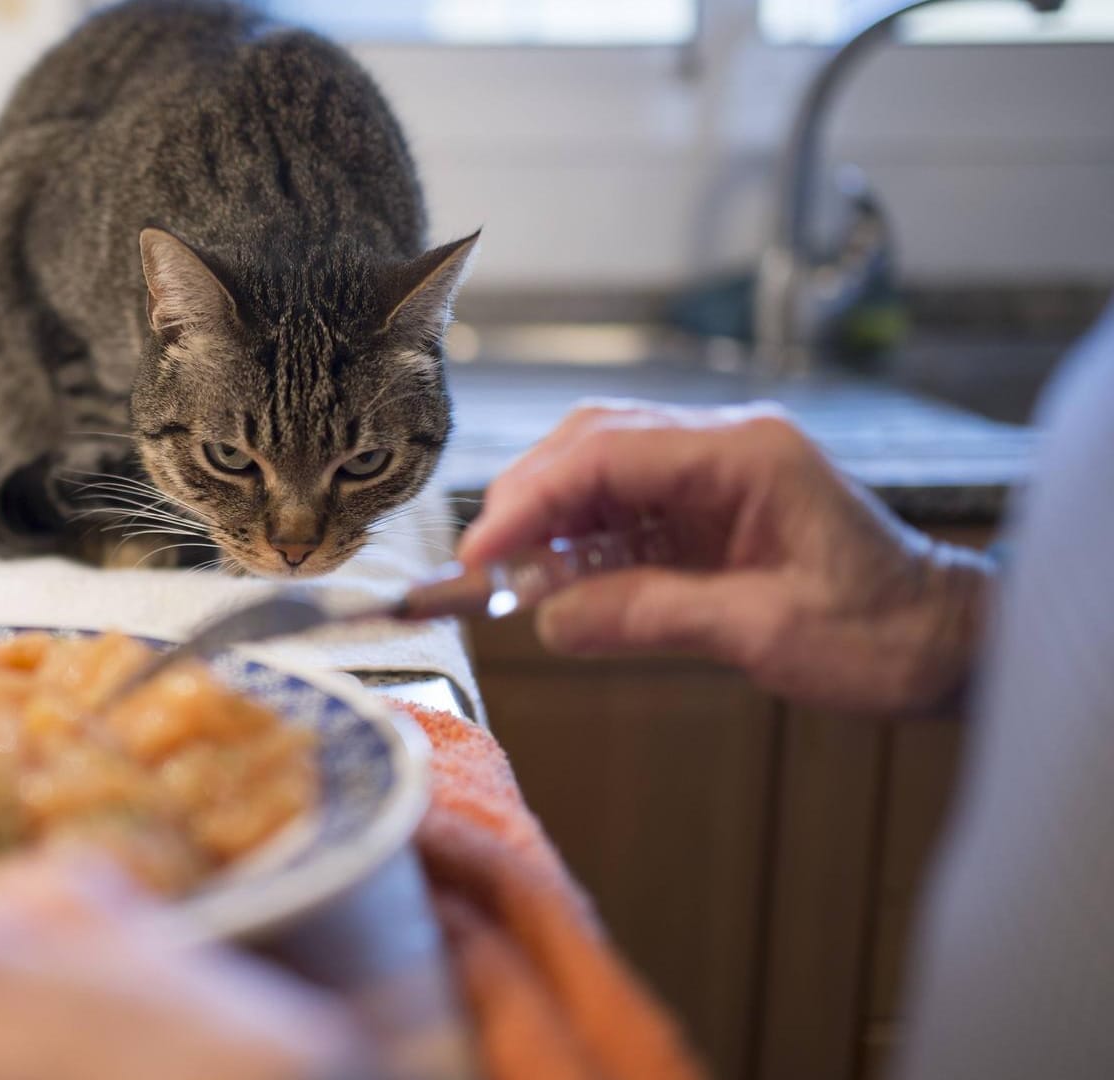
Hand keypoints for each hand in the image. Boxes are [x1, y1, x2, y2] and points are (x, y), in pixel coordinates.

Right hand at [456, 401, 993, 714]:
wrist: (949, 643)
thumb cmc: (883, 633)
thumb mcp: (763, 632)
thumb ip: (649, 614)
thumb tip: (548, 620)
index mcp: (747, 454)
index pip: (607, 455)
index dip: (531, 501)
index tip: (481, 553)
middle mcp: (728, 447)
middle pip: (593, 446)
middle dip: (528, 501)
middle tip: (482, 567)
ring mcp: (719, 474)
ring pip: (601, 473)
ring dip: (550, 523)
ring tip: (514, 581)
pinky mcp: (712, 509)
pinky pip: (627, 512)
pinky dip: (582, 546)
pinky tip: (559, 584)